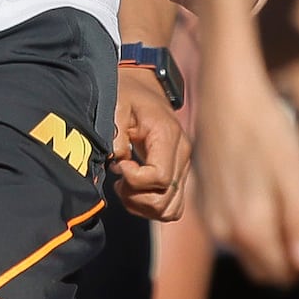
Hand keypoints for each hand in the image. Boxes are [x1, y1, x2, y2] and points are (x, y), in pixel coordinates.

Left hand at [112, 63, 192, 219]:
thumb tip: (117, 159)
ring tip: (125, 187)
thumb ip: (116, 131)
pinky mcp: (178, 175)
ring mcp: (182, 167)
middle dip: (135, 197)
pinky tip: (134, 191)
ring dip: (142, 206)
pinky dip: (151, 207)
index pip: (160, 178)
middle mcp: (181, 155)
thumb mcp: (118, 104)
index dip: (135, 180)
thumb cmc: (130, 96)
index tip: (119, 166)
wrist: (145, 89)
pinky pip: (172, 206)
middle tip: (118, 181)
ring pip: (170, 209)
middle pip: (165, 198)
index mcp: (168, 136)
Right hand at [196, 69, 298, 279]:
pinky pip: (230, 230)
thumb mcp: (295, 175)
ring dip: (266, 240)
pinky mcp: (202, 202)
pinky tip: (258, 191)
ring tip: (282, 201)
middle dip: (284, 257)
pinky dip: (247, 223)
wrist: (227, 97)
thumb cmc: (267, 133)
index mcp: (249, 230)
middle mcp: (223, 233)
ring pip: (245, 250)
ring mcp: (209, 218)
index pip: (282, 274)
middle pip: (262, 268)